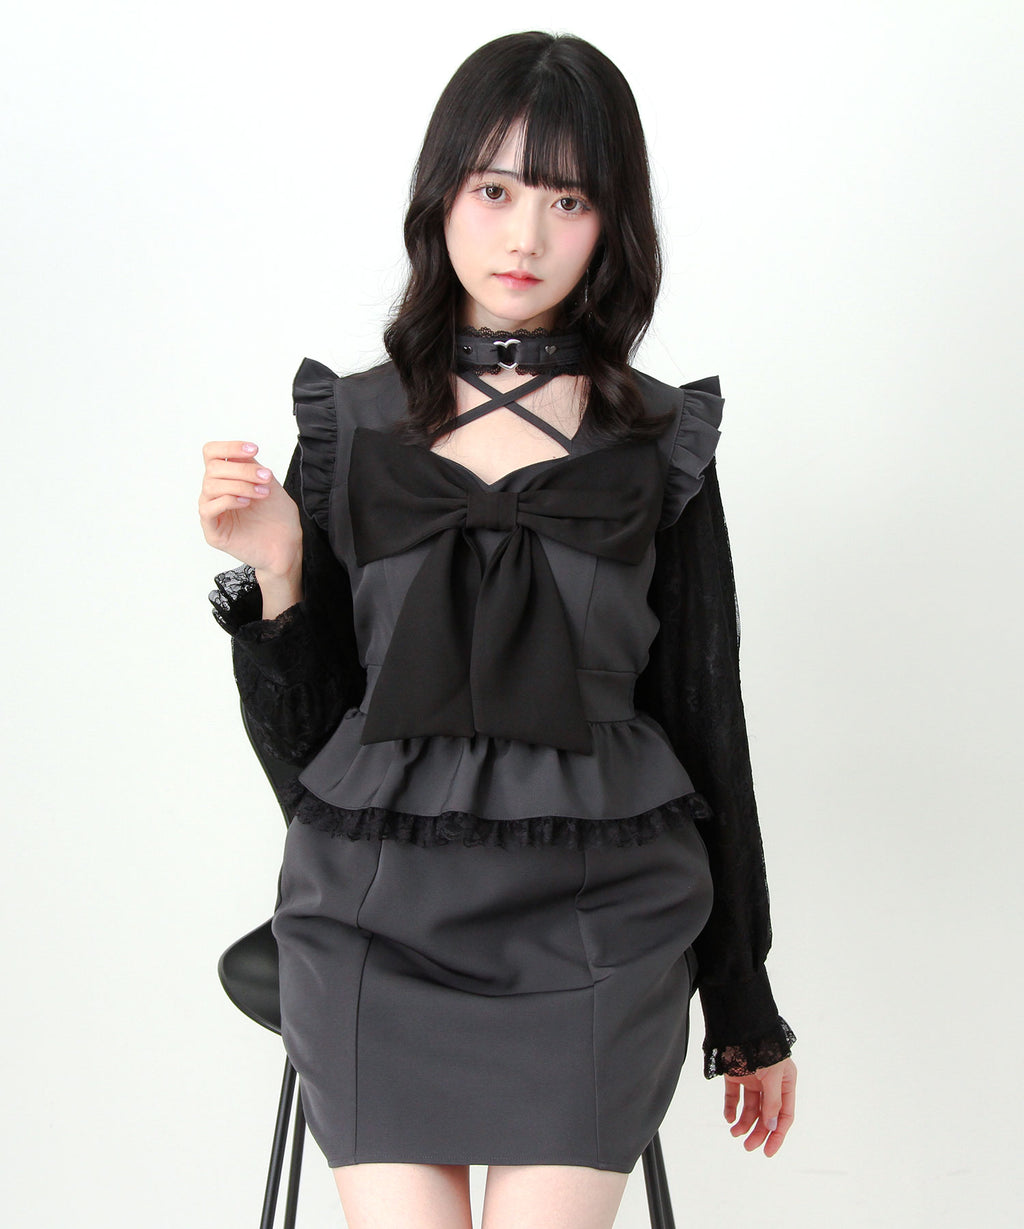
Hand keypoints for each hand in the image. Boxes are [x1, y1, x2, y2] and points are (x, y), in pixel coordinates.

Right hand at [199, 440, 301, 576]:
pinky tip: (247, 503)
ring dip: (240, 485)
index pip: (212, 454)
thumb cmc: (277, 517)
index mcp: (226, 479)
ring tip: (263, 493)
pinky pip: (208, 509)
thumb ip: (251, 466)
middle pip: (213, 468)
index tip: (254, 449)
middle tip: (266, 477)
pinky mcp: (213, 532)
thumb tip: (238, 450)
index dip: (229, 447)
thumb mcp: (268, 483)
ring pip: (211, 486)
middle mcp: (215, 493)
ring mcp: (212, 512)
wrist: (287, 546)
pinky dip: (228, 500)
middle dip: (243, 469)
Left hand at [722, 1056, 796, 1156]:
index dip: (777, 1135)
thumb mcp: (774, 1075)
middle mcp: (771, 1082)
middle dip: (758, 1131)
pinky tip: (728, 1118)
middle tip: (748, 1146)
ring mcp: (753, 1078)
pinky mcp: (736, 1073)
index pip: (785, 1115)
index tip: (768, 1151)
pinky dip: (731, 1108)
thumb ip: (773, 1101)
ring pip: (750, 1108)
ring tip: (734, 1133)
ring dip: (743, 1122)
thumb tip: (772, 1125)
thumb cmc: (763, 1046)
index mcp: (786, 1082)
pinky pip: (734, 1095)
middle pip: (767, 1114)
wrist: (741, 1024)